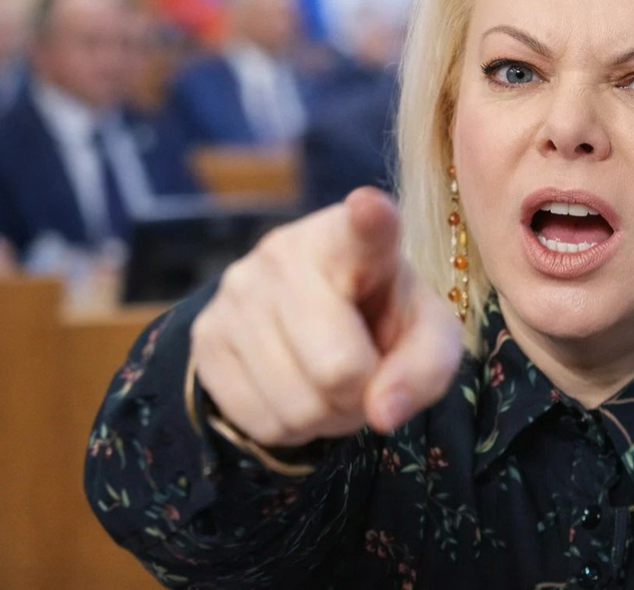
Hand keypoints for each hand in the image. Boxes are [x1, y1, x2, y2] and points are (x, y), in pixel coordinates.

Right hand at [191, 187, 462, 447]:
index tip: (370, 207)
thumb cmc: (385, 317)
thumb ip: (425, 369)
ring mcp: (236, 290)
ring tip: (332, 381)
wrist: (321, 317)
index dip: (369, 220)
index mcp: (355, 237)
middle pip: (337, 369)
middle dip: (361, 395)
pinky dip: (290, 427)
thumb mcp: (428, 338)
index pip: (365, 226)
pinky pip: (259, 421)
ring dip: (326, 416)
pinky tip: (297, 388)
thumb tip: (382, 413)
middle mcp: (286, 251)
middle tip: (365, 373)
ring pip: (296, 405)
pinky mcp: (205, 334)